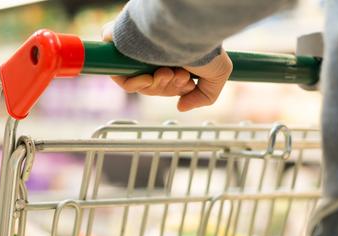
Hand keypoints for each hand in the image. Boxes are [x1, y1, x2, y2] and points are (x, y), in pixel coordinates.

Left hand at [102, 22, 232, 111]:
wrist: (188, 28)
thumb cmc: (204, 45)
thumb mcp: (218, 74)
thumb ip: (204, 96)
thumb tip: (181, 106)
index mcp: (171, 55)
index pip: (165, 82)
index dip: (174, 89)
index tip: (187, 83)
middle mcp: (153, 52)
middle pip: (151, 85)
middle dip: (167, 88)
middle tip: (180, 76)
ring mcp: (136, 50)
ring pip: (137, 83)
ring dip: (155, 86)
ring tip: (169, 72)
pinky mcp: (119, 46)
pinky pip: (119, 75)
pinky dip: (135, 84)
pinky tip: (150, 77)